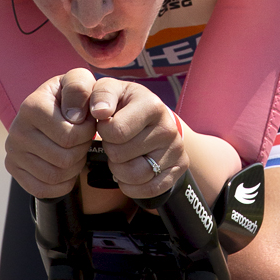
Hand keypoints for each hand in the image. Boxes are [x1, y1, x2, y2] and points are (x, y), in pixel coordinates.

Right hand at [5, 69, 97, 197]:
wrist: (52, 110)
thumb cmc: (71, 97)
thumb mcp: (79, 81)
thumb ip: (80, 88)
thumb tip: (74, 117)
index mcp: (31, 106)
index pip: (70, 137)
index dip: (87, 133)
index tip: (85, 123)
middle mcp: (16, 130)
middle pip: (64, 159)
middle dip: (81, 151)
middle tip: (79, 139)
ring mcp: (12, 151)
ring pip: (56, 176)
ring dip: (73, 167)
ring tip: (72, 150)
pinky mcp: (13, 168)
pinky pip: (44, 190)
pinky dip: (61, 183)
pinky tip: (64, 167)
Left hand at [86, 77, 186, 199]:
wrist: (152, 118)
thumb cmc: (124, 105)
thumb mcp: (110, 90)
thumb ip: (101, 95)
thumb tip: (100, 111)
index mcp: (151, 105)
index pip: (115, 131)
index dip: (103, 131)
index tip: (108, 124)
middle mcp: (168, 128)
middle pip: (120, 155)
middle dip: (110, 150)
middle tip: (116, 141)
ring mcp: (176, 149)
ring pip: (135, 175)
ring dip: (119, 170)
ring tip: (121, 157)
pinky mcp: (179, 167)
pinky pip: (150, 189)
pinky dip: (133, 186)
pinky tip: (130, 173)